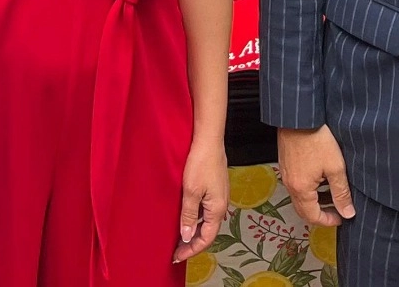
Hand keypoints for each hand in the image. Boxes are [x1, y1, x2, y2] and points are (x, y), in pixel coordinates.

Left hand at [173, 138, 227, 261]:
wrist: (209, 141)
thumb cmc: (200, 164)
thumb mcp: (190, 192)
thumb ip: (189, 216)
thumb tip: (187, 237)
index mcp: (217, 210)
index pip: (205, 239)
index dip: (191, 250)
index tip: (176, 257)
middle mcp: (222, 206)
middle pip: (208, 232)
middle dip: (192, 244)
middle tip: (176, 251)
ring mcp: (220, 197)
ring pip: (207, 222)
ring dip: (194, 232)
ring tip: (179, 238)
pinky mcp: (216, 189)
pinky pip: (207, 211)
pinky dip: (197, 220)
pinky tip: (187, 218)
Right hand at [277, 125, 354, 226]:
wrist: (299, 116)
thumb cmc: (317, 139)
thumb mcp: (335, 167)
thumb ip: (341, 192)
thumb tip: (348, 213)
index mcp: (301, 189)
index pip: (312, 217)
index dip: (328, 221)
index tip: (342, 218)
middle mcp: (290, 185)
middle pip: (303, 210)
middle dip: (320, 214)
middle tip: (337, 210)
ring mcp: (286, 174)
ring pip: (299, 198)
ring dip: (315, 202)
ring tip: (331, 195)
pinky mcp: (285, 164)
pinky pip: (296, 185)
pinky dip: (308, 189)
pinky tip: (320, 179)